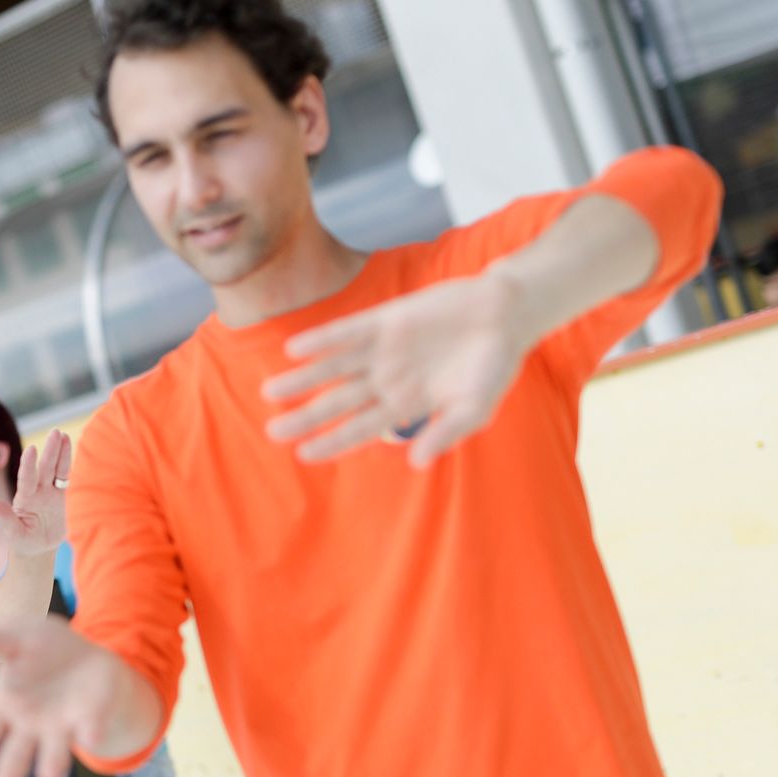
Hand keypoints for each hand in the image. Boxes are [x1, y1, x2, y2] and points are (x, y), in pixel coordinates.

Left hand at [0, 430, 71, 556]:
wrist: (36, 548)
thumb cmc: (22, 541)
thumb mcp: (13, 534)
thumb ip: (6, 519)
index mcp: (24, 500)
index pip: (26, 479)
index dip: (28, 465)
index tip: (31, 449)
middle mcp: (35, 492)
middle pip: (44, 468)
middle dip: (50, 451)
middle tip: (56, 432)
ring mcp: (47, 492)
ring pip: (55, 469)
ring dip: (59, 452)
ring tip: (63, 434)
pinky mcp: (58, 495)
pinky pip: (63, 476)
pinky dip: (66, 462)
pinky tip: (68, 446)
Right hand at [0, 618, 124, 776]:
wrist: (86, 653)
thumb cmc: (39, 646)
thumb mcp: (12, 636)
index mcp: (4, 707)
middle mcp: (29, 727)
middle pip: (15, 756)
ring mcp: (60, 727)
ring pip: (54, 753)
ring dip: (52, 765)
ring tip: (49, 776)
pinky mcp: (91, 719)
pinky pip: (90, 728)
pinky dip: (90, 732)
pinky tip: (88, 737)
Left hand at [262, 270, 534, 466]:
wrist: (507, 312)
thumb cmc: (494, 366)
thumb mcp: (475, 408)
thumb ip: (445, 433)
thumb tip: (417, 463)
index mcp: (404, 405)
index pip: (359, 429)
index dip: (331, 442)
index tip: (302, 455)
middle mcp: (386, 379)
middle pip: (337, 402)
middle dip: (305, 417)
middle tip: (271, 431)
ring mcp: (382, 349)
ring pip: (333, 368)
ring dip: (302, 379)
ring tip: (270, 391)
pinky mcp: (385, 319)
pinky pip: (346, 331)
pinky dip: (322, 339)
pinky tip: (293, 349)